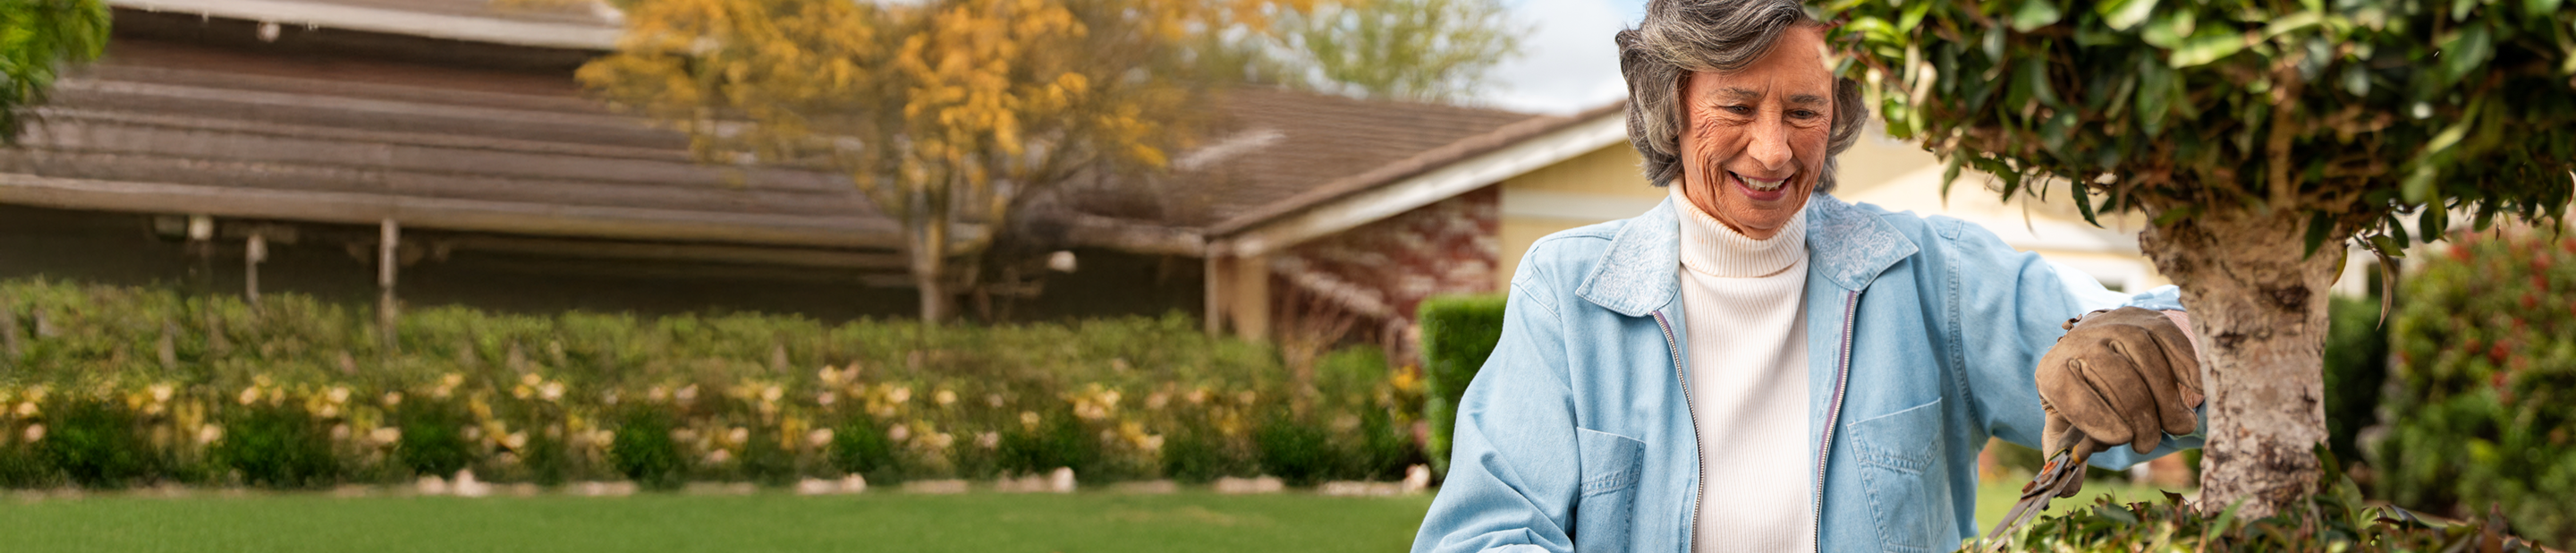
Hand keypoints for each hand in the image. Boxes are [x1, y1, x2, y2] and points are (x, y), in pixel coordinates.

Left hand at [2035, 307, 2203, 481]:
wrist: (2097, 342)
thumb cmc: (2083, 394)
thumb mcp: (2065, 421)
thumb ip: (2067, 454)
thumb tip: (2064, 491)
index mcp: (2054, 371)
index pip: (2074, 394)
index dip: (2099, 420)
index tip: (2121, 440)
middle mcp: (2082, 343)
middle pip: (2117, 381)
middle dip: (2139, 418)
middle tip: (2148, 444)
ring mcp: (2118, 327)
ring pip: (2148, 363)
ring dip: (2168, 401)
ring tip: (2177, 427)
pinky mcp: (2151, 321)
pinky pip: (2173, 345)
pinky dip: (2188, 371)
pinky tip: (2196, 393)